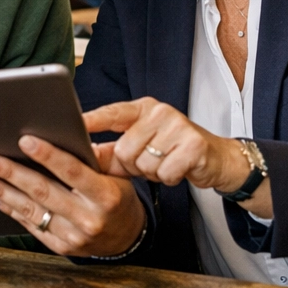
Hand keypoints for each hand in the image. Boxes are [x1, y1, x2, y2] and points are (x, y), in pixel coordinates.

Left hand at [0, 135, 144, 256]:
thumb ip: (91, 159)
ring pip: (32, 211)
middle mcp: (89, 218)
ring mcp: (74, 236)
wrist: (126, 237)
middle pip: (44, 192)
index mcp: (106, 196)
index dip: (48, 156)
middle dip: (13, 174)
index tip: (25, 141)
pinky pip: (32, 226)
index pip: (72, 172)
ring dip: (3, 192)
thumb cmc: (117, 196)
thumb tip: (58, 135)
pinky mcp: (62, 247)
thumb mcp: (115, 175)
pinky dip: (12, 210)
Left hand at [83, 98, 271, 216]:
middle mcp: (160, 112)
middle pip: (125, 149)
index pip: (112, 112)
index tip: (71, 125)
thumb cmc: (172, 152)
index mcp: (143, 109)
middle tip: (149, 162)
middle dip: (133, 165)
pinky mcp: (193, 145)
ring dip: (152, 173)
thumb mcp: (141, 147)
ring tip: (164, 164)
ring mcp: (178, 126)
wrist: (216, 159)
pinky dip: (169, 178)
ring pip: (144, 163)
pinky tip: (178, 170)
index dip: (91, 120)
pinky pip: (165, 172)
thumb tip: (80, 157)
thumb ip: (110, 152)